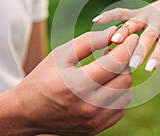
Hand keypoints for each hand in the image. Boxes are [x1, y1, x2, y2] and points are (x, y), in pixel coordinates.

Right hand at [0, 27, 137, 134]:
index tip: (132, 37)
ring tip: (106, 73)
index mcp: (78, 84)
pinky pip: (119, 109)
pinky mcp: (95, 129)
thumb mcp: (61, 54)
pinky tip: (103, 89)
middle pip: (125, 78)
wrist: (27, 112)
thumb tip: (114, 33)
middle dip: (124, 63)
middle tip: (112, 54)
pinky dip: (116, 96)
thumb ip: (89, 41)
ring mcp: (93, 121)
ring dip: (121, 80)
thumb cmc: (43, 78)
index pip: (116, 63)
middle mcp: (89, 106)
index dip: (128, 46)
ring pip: (126, 95)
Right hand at [93, 0, 159, 81]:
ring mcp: (145, 16)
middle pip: (147, 36)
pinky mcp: (136, 12)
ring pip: (132, 24)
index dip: (157, 56)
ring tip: (112, 42)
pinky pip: (121, 12)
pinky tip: (96, 20)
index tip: (149, 69)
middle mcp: (157, 22)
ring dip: (122, 32)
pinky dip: (110, 15)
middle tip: (130, 64)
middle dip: (138, 49)